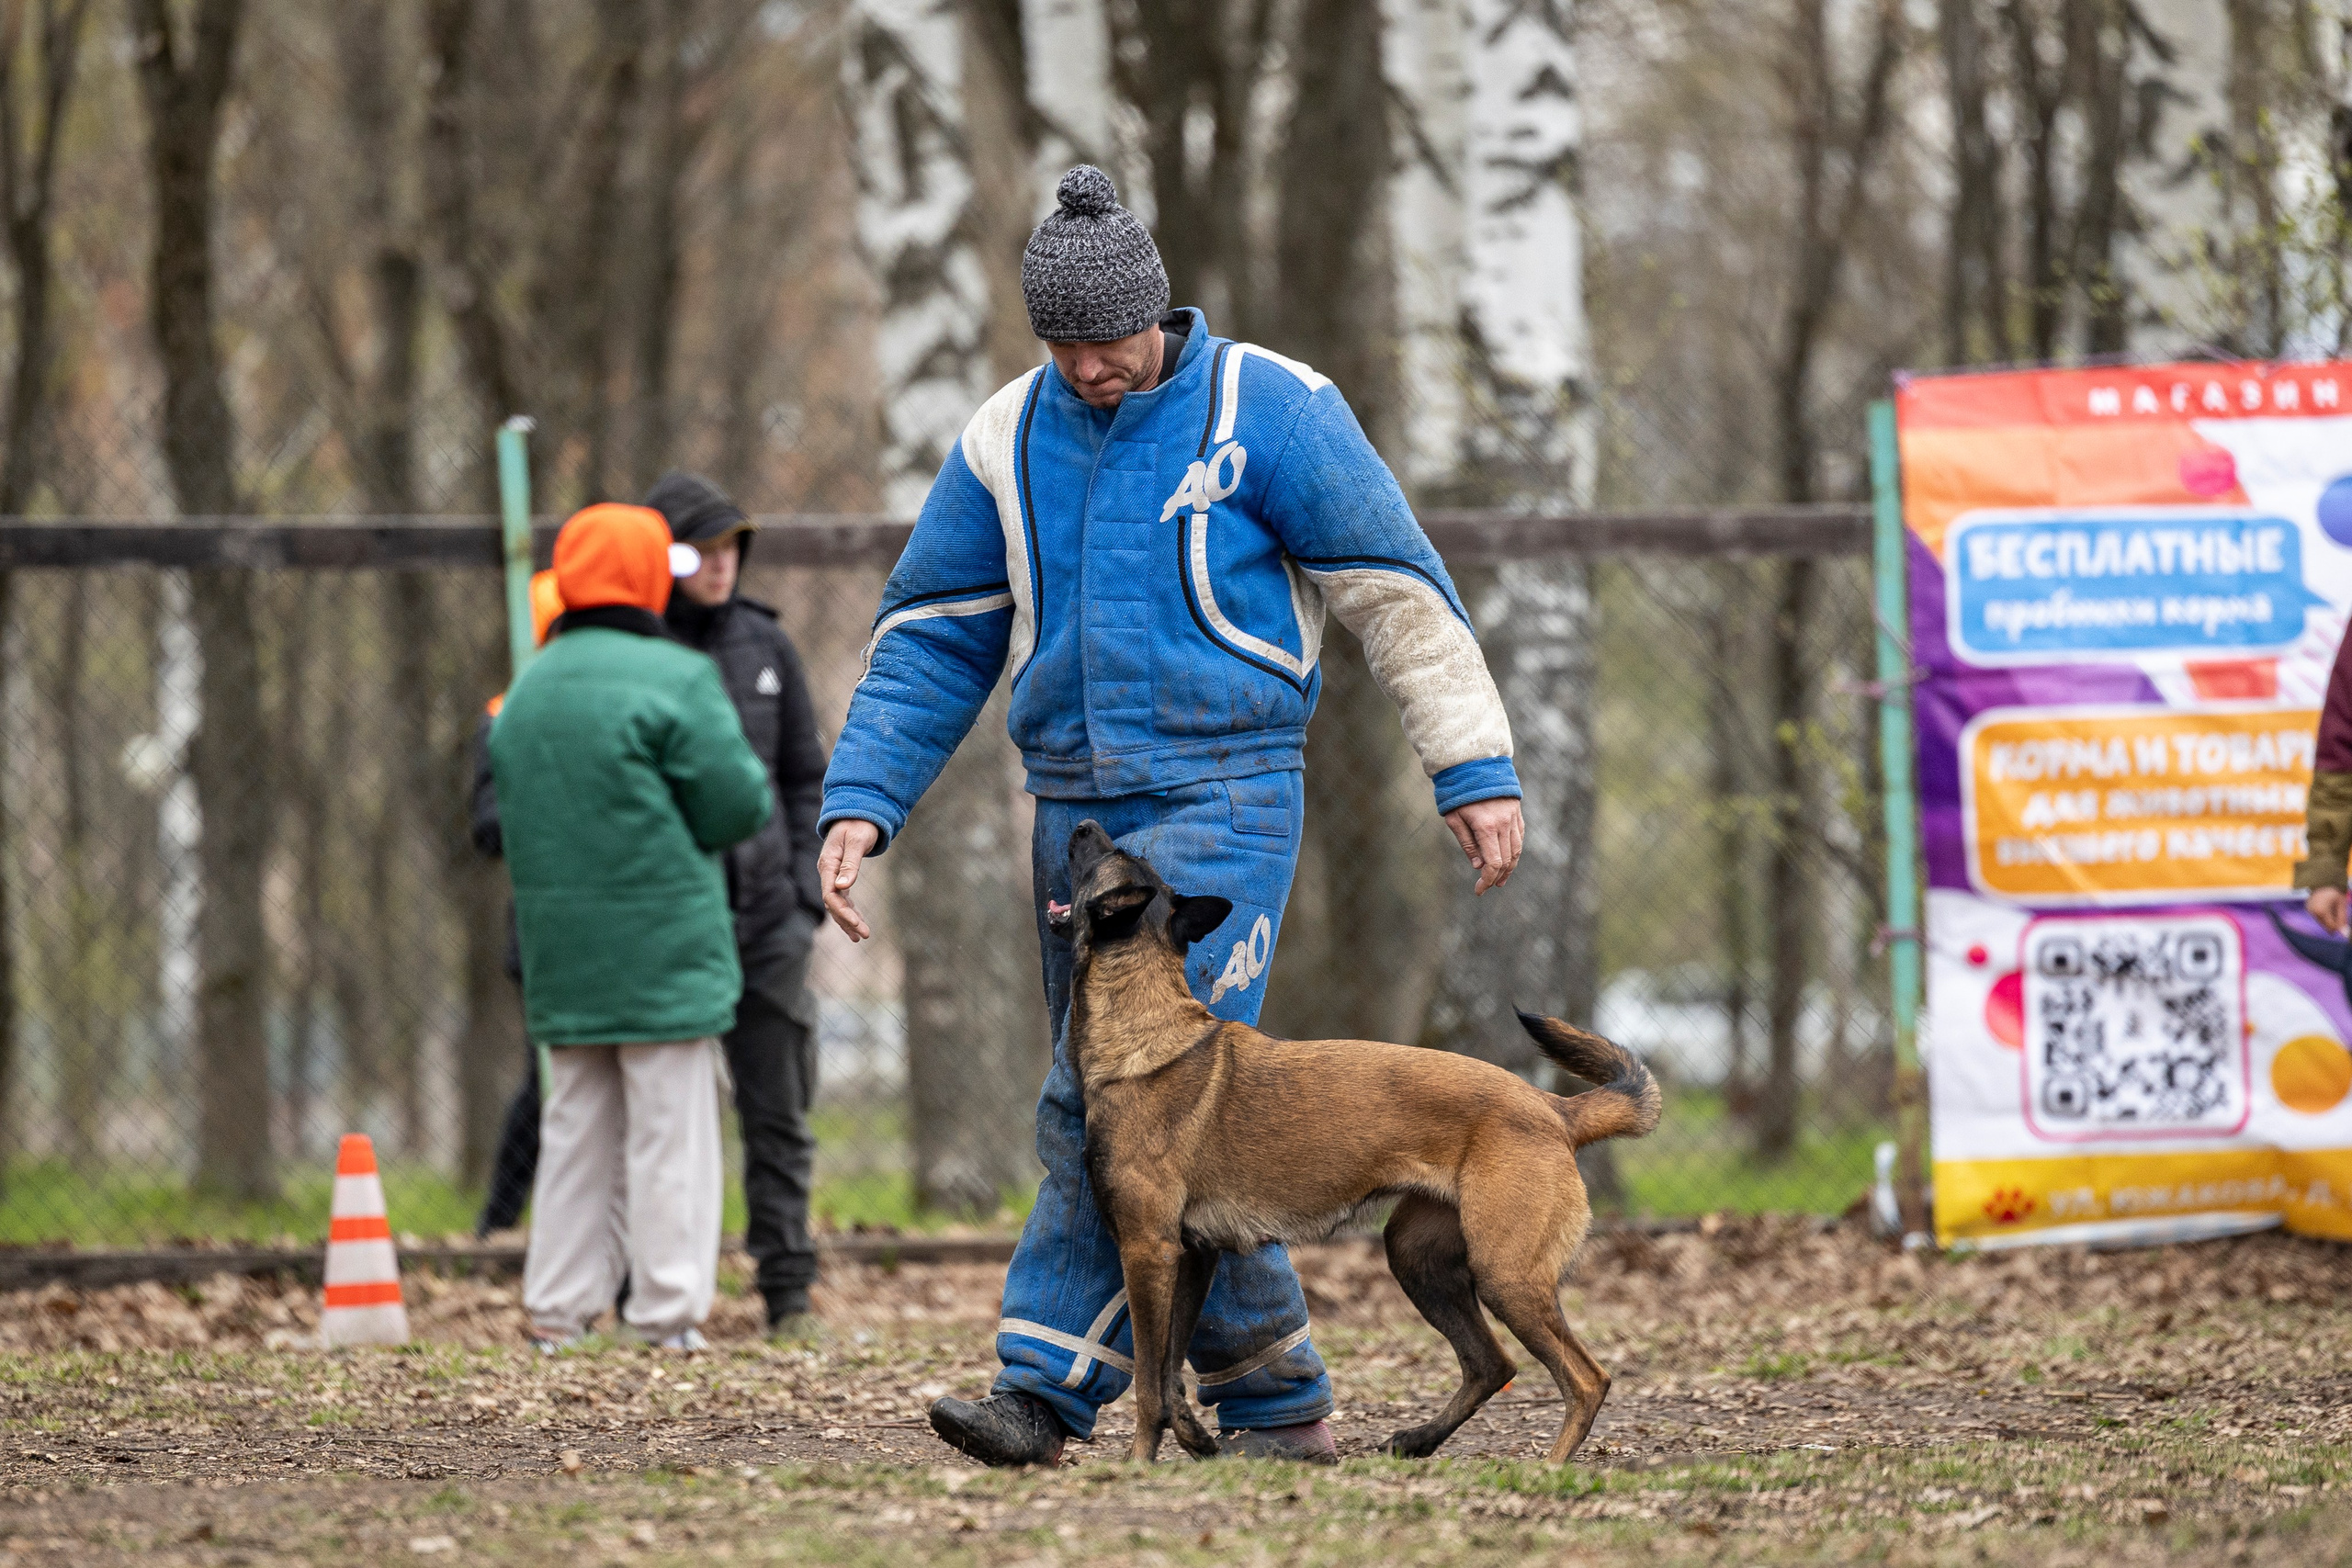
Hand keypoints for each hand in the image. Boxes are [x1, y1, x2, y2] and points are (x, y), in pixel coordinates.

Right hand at [819, 819, 881, 941]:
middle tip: (864, 935)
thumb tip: (844, 886)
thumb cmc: (858, 825)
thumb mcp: (856, 842)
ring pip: (837, 904)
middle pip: (833, 903)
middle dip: (847, 921)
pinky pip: (842, 899)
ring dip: (847, 920)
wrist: (858, 813)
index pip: (831, 895)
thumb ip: (850, 864)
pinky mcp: (840, 877)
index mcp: (828, 864)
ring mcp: (832, 875)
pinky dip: (849, 912)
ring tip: (860, 936)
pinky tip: (857, 924)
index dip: (843, 912)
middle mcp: (827, 872)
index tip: (858, 924)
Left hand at [1443, 796, 1524, 895]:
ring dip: (1509, 868)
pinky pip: (1519, 837)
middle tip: (1487, 887)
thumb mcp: (1454, 818)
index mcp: (1486, 827)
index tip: (1479, 890)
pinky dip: (1514, 852)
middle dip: (1497, 877)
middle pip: (1507, 860)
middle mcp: (1504, 823)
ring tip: (1500, 880)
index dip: (1488, 880)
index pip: (1493, 863)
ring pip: (1516, 850)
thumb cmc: (1459, 792)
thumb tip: (1477, 866)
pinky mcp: (1516, 812)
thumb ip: (1467, 843)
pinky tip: (1508, 860)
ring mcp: (1513, 817)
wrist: (1475, 763)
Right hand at [2310, 886, 2347, 936]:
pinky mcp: (2308, 908)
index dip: (2338, 926)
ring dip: (2328, 919)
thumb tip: (2345, 933)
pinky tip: (2326, 907)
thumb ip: (2343, 919)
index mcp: (2322, 911)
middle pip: (2325, 925)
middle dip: (2333, 922)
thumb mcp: (2342, 904)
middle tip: (2338, 914)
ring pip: (2321, 921)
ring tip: (2332, 908)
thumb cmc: (2335, 891)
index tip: (2343, 923)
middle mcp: (2313, 912)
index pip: (2331, 926)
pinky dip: (2323, 915)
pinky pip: (2317, 916)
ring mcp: (2309, 910)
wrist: (2322, 880)